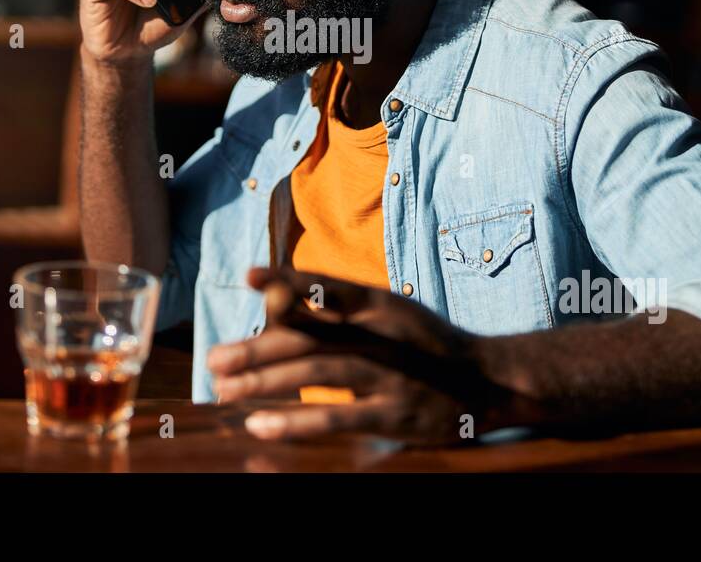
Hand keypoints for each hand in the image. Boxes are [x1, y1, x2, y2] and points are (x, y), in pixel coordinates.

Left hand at [206, 267, 521, 444]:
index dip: (287, 279)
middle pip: (310, 335)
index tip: (248, 277)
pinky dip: (297, 420)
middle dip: (257, 346)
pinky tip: (260, 424)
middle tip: (214, 359)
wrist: (487, 380)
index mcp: (379, 303)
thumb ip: (335, 306)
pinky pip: (337, 417)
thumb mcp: (386, 312)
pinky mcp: (393, 414)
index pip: (326, 285)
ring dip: (266, 381)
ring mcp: (389, 374)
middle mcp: (382, 334)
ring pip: (318, 372)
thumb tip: (274, 296)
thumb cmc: (421, 343)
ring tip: (224, 390)